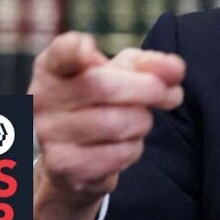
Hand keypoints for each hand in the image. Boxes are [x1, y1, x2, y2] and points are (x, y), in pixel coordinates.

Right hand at [28, 32, 184, 219]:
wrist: (72, 164)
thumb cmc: (101, 106)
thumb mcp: (124, 75)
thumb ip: (151, 64)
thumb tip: (177, 67)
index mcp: (54, 68)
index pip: (60, 51)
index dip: (78, 49)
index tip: (92, 49)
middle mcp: (42, 100)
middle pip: (108, 87)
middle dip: (150, 91)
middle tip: (169, 94)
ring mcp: (50, 137)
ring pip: (119, 124)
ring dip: (143, 126)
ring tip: (141, 125)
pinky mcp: (65, 170)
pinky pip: (117, 159)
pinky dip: (131, 155)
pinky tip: (124, 150)